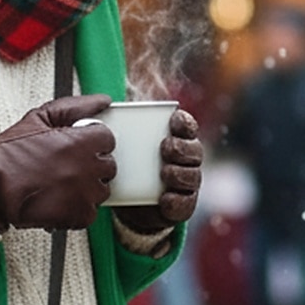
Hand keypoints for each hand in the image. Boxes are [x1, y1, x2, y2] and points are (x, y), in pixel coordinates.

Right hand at [0, 95, 115, 231]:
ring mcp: (84, 194)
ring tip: (62, 185)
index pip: (107, 139)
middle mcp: (87, 168)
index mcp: (81, 142)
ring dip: (86, 188)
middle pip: (108, 166)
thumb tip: (102, 101)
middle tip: (68, 167)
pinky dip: (78, 210)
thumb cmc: (10, 153)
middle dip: (91, 165)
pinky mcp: (77, 216)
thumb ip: (75, 106)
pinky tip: (60, 201)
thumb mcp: (39, 118)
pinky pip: (91, 212)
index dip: (90, 142)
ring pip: (101, 190)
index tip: (76, 147)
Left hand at [114, 108, 202, 232]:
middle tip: (166, 147)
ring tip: (166, 172)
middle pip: (193, 151)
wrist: (127, 202)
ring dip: (181, 173)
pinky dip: (177, 202)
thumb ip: (123, 123)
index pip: (187, 127)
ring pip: (192, 177)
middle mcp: (185, 161)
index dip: (183, 122)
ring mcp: (185, 184)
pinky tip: (166, 199)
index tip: (173, 119)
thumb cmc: (128, 165)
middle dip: (182, 147)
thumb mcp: (124, 144)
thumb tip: (110, 99)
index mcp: (176, 140)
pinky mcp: (180, 206)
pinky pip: (185, 204)